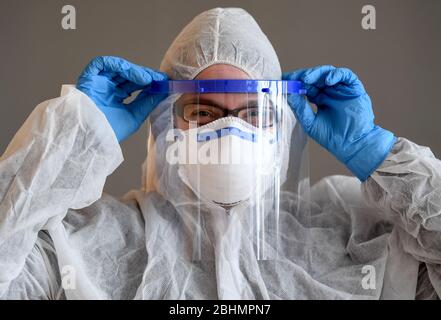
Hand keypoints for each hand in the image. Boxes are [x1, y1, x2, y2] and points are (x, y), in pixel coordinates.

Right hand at [76, 56, 167, 141]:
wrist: (92, 138)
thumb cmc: (110, 132)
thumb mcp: (135, 115)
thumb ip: (148, 102)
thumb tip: (163, 91)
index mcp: (116, 98)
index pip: (135, 84)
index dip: (149, 81)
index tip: (163, 82)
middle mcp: (107, 88)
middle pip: (128, 75)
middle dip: (145, 75)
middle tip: (159, 78)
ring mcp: (98, 82)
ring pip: (118, 68)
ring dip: (135, 71)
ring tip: (149, 79)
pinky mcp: (88, 77)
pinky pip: (102, 63)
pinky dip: (119, 65)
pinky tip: (135, 75)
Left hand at [283, 65, 395, 180]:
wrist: (352, 145)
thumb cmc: (331, 137)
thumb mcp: (310, 123)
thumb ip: (300, 108)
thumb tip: (288, 94)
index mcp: (319, 99)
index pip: (305, 86)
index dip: (295, 82)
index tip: (283, 80)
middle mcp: (329, 92)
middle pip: (315, 77)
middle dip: (303, 76)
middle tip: (293, 78)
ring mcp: (341, 89)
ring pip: (328, 73)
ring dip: (316, 73)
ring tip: (306, 79)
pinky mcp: (354, 88)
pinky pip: (346, 75)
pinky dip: (336, 75)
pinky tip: (327, 81)